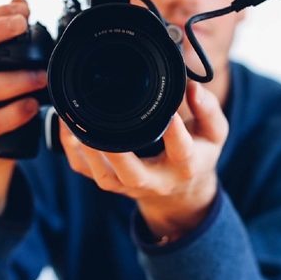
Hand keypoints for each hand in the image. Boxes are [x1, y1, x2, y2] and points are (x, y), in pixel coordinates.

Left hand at [59, 80, 228, 241]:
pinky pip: (85, 169)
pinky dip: (73, 149)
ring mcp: (128, 185)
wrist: (179, 193)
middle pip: (133, 174)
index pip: (181, 150)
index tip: (170, 113)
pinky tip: (66, 126)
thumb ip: (207, 109)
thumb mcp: (214, 133)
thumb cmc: (196, 155)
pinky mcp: (109, 182)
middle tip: (104, 126)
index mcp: (185, 165)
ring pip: (104, 175)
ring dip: (88, 151)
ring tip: (76, 122)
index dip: (175, 133)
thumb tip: (192, 86)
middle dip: (117, 154)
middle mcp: (155, 180)